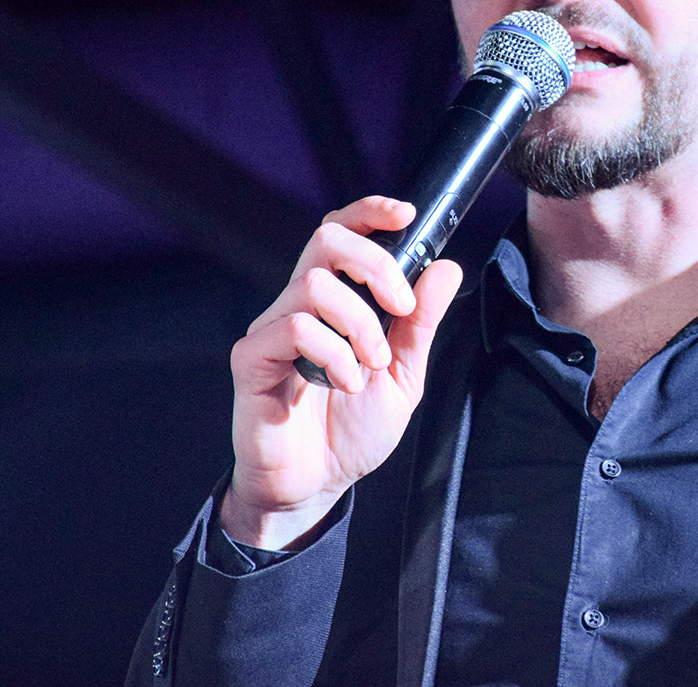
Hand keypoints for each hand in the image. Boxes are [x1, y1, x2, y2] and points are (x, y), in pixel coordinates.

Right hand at [219, 196, 462, 549]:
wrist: (315, 486)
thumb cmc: (351, 430)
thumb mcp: (403, 375)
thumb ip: (421, 323)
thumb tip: (446, 269)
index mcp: (335, 301)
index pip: (342, 233)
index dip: (369, 212)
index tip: (406, 214)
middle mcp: (298, 304)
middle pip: (327, 240)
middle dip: (376, 264)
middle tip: (402, 308)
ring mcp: (271, 328)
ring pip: (314, 284)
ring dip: (359, 322)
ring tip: (372, 365)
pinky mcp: (251, 358)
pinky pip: (292, 327)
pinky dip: (332, 352)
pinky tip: (345, 382)